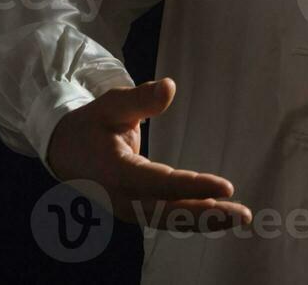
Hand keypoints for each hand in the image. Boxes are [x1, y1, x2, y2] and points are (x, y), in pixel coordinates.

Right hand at [46, 77, 251, 231]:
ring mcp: (129, 209)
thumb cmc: (92, 125)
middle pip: (168, 212)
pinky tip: (220, 215)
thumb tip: (169, 87)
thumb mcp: (111, 105)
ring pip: (171, 219)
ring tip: (240, 216)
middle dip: (207, 214)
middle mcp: (122, 198)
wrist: (65, 152)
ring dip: (206, 220)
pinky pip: (168, 217)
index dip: (191, 187)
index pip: (158, 183)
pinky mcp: (137, 211)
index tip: (225, 187)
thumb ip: (140, 99)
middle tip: (242, 213)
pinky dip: (195, 218)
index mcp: (115, 172)